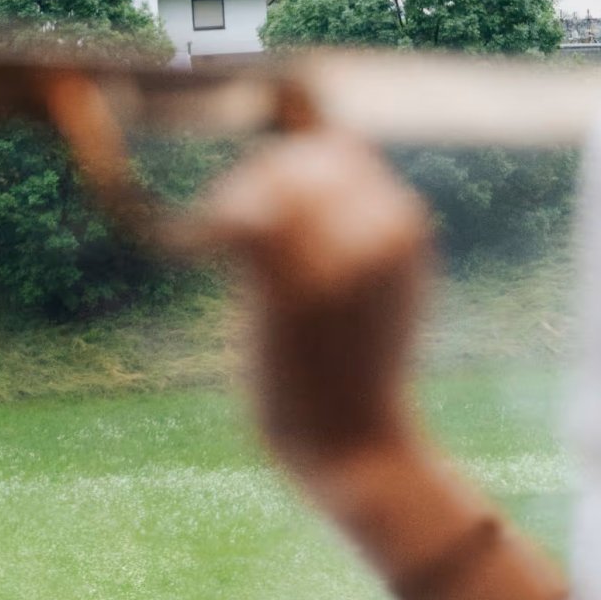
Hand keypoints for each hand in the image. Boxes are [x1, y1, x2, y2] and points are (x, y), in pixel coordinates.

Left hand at [194, 129, 431, 487]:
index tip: (260, 211)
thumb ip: (348, 231)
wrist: (355, 450)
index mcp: (406, 226)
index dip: (293, 168)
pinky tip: (194, 252)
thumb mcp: (371, 289)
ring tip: (214, 243)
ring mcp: (342, 253)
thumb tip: (299, 170)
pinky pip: (237, 219)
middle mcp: (383, 228)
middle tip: (228, 234)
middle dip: (257, 182)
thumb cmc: (351, 373)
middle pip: (302, 155)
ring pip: (270, 178)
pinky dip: (207, 227)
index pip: (340, 149)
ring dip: (231, 203)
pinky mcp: (294, 285)